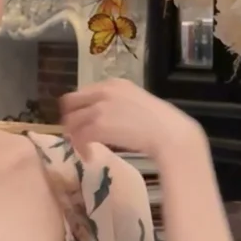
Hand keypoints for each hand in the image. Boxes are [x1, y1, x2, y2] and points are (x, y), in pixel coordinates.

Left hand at [60, 80, 204, 164]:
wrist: (170, 133)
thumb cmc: (161, 121)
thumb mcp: (137, 101)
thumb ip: (118, 103)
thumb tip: (106, 116)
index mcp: (114, 83)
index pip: (84, 92)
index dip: (80, 108)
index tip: (82, 121)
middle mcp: (103, 91)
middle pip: (70, 103)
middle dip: (70, 119)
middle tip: (76, 134)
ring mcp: (99, 108)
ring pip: (71, 121)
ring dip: (74, 137)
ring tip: (84, 149)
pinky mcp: (98, 126)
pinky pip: (78, 137)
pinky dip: (81, 148)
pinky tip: (89, 156)